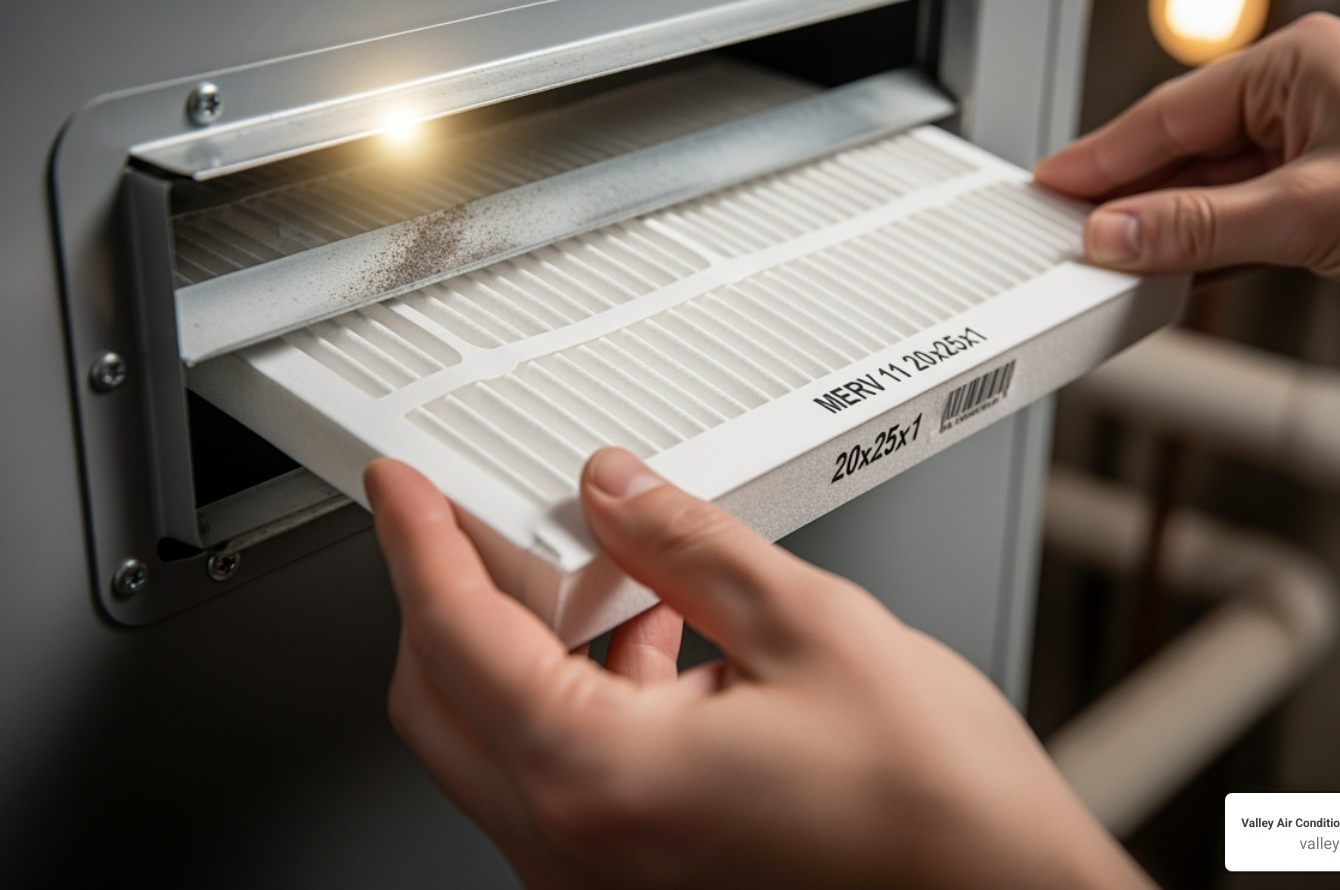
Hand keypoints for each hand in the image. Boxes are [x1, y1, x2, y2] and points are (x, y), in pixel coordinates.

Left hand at [366, 449, 1151, 889]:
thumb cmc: (937, 810)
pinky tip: (648, 640)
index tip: (402, 491)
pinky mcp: (637, 883)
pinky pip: (557, 777)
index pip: (458, 639)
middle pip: (441, 700)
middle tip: (481, 520)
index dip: (420, 544)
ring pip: (494, 741)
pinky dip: (574, 699)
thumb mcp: (811, 628)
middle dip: (448, 597)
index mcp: (605, 781)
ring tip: (598, 572)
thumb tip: (614, 490)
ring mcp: (602, 881)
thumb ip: (688, 545)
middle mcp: (580, 850)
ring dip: (521, 648)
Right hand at [1034, 12, 1339, 330]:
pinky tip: (1171, 274)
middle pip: (1184, 152)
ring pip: (1213, 193)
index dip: (1102, 157)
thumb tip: (1117, 233)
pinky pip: (1246, 225)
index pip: (1169, 113)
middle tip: (1064, 235)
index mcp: (1298, 65)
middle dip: (1128, 199)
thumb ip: (1201, 226)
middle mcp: (1305, 103)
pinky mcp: (1335, 207)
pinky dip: (1207, 252)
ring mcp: (1320, 155)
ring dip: (1166, 231)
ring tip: (1106, 263)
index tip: (1050, 187)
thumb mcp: (1313, 210)